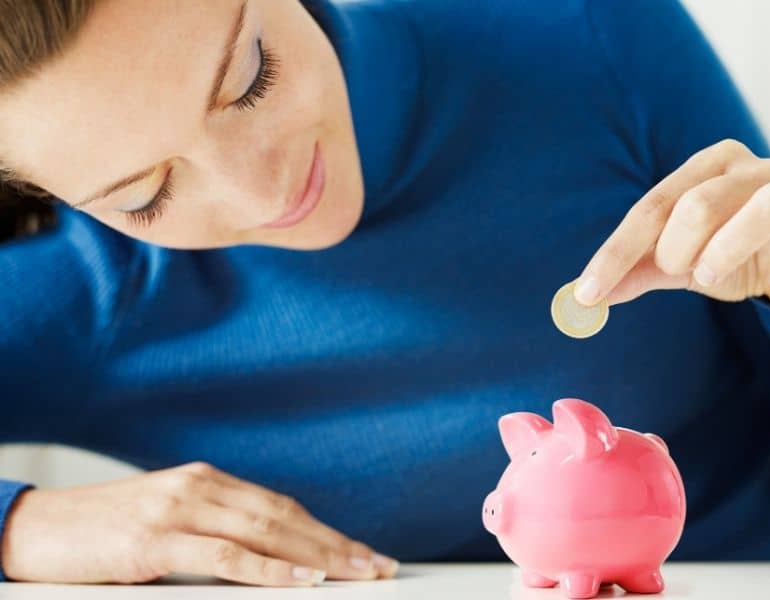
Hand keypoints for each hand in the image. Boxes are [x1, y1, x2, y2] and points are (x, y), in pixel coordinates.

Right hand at [1, 462, 398, 585]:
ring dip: (318, 556)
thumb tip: (266, 560)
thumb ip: (214, 533)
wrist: (33, 528)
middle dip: (337, 544)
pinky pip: (225, 555)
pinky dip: (269, 570)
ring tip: (357, 573)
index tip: (361, 552)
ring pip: (266, 532)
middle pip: (285, 517)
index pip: (282, 507)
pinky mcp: (155, 537)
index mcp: (207, 482)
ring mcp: (179, 508)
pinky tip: (302, 582)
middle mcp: (201, 486)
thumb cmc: (101, 532)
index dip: (326, 532)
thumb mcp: (167, 524)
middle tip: (377, 564)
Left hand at [574, 139, 769, 313]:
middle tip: (682, 275)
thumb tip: (588, 297)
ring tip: (712, 274)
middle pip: (699, 202)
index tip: (590, 293)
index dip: (617, 253)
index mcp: (702, 171)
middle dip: (677, 249)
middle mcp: (748, 168)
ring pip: (766, 202)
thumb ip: (638, 272)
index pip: (650, 209)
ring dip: (732, 244)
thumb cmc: (736, 257)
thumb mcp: (681, 266)